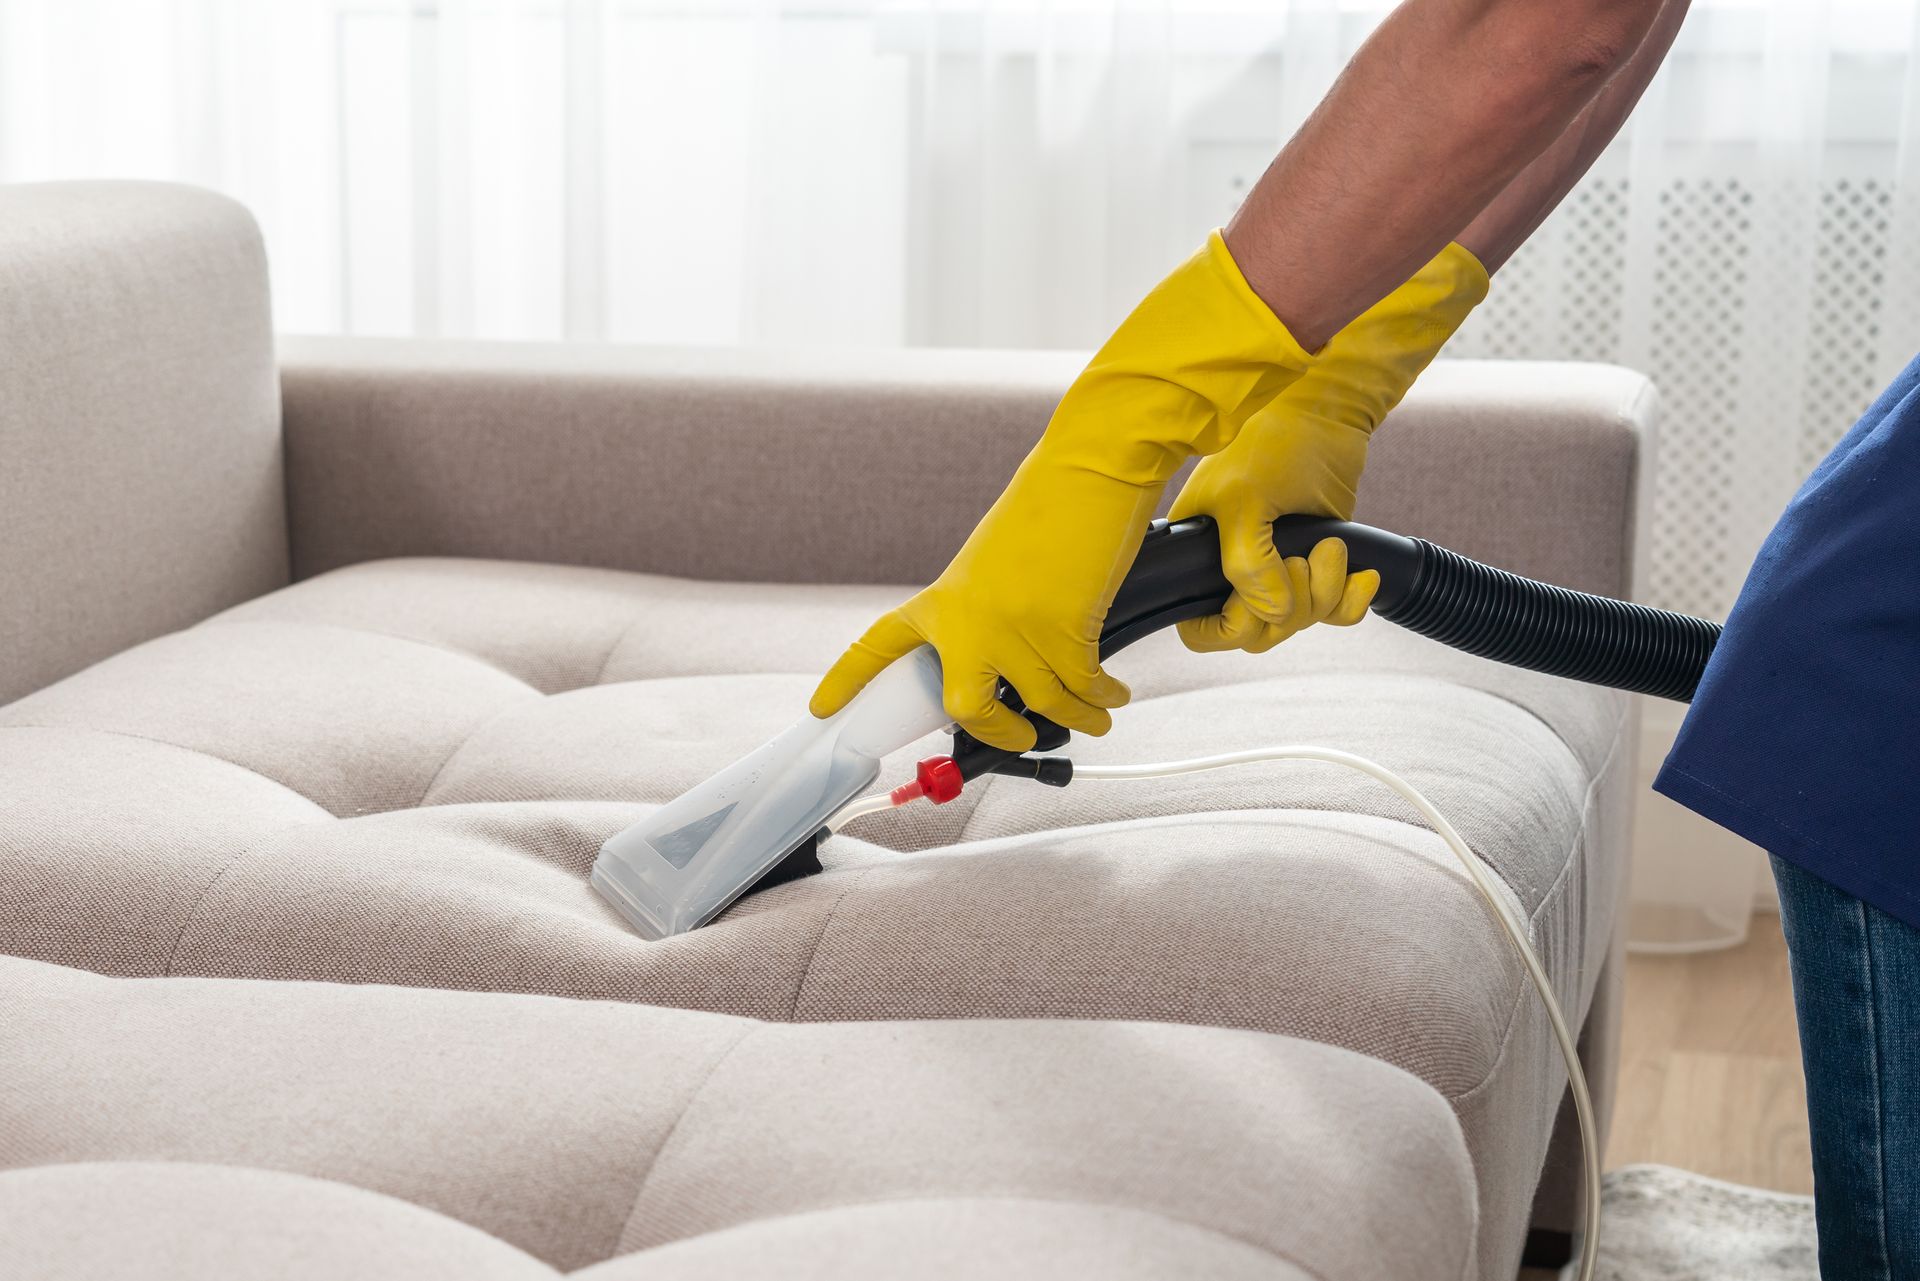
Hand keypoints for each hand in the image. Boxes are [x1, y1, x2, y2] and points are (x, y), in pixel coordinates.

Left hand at [811, 231, 1315, 749]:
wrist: (1089, 468)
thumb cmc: (1049, 507)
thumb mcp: (996, 562)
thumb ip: (985, 610)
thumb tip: (1005, 658)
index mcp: (943, 599)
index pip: (880, 644)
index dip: (847, 681)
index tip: (821, 708)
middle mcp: (969, 622)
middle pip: (966, 708)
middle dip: (1000, 735)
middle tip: (1022, 737)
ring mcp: (1014, 630)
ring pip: (1042, 705)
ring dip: (1076, 719)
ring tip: (1097, 717)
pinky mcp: (1063, 633)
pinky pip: (1082, 690)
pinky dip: (1102, 700)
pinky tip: (1112, 695)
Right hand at [1170, 242, 1488, 653]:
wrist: (1325, 411)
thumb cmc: (1271, 439)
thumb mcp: (1246, 498)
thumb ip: (1247, 563)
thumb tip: (1272, 617)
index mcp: (1199, 556)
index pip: (1200, 630)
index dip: (1230, 626)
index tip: (1254, 596)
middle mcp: (1235, 569)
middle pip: (1256, 633)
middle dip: (1288, 606)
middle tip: (1300, 558)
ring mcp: (1279, 570)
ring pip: (1299, 623)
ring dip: (1323, 593)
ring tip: (1330, 545)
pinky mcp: (1318, 566)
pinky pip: (1334, 613)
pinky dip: (1351, 600)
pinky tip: (1361, 573)